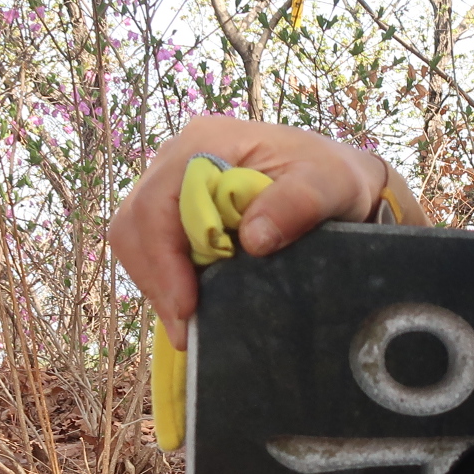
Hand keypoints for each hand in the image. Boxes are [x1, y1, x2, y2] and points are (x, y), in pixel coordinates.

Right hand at [109, 115, 420, 348]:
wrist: (340, 183)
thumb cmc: (334, 178)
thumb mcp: (330, 184)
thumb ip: (297, 204)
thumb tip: (252, 239)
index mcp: (204, 144)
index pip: (156, 203)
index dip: (162, 258)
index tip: (186, 305)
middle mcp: (176, 161)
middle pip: (134, 225)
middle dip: (156, 279)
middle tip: (186, 328)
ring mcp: (172, 188)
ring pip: (137, 242)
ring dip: (159, 286)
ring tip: (191, 326)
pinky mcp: (178, 213)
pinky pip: (154, 251)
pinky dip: (168, 282)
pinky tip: (195, 307)